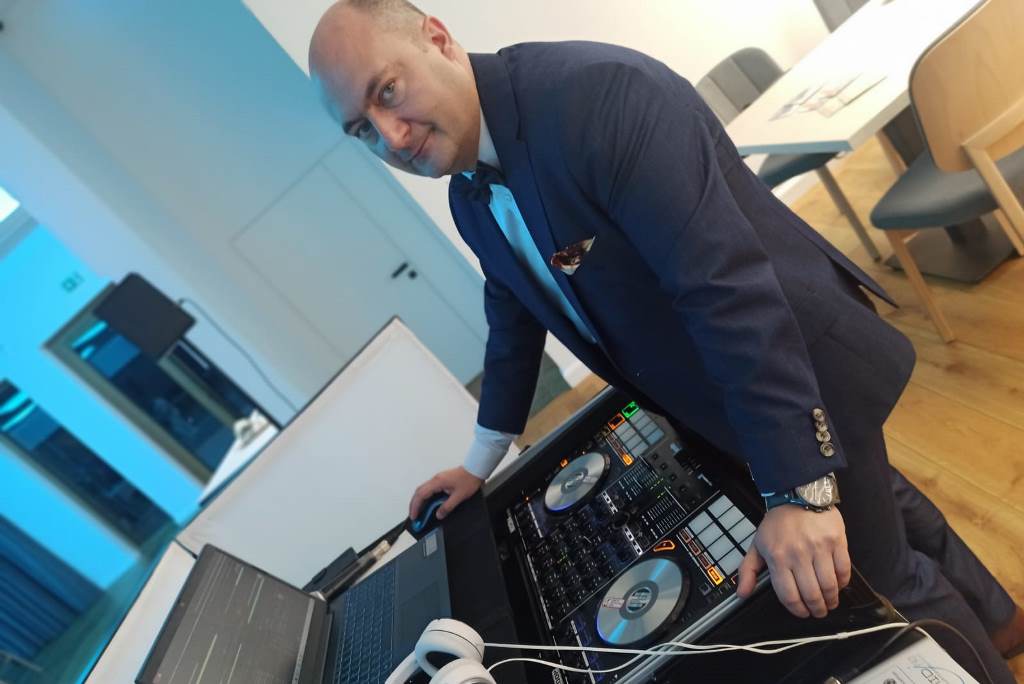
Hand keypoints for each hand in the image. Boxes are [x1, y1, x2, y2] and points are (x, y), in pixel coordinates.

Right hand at [409, 467, 482, 520]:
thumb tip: (439, 514)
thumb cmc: (469, 479)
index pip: (421, 495)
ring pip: (423, 490)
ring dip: (419, 501)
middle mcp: (435, 479)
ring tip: (419, 512)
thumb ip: (447, 507)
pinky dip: (425, 497)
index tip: (414, 516)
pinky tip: (427, 504)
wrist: (475, 469)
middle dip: (414, 504)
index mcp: (437, 482)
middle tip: (414, 515)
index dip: (415, 507)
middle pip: (418, 492)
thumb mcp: (459, 497)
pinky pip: (429, 489)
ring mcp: (438, 479)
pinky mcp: (441, 480)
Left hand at [735, 505, 851, 617]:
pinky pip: (843, 570)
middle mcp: (798, 554)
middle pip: (811, 594)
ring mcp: (819, 548)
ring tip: (829, 603)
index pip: (788, 595)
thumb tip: (742, 594)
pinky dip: (842, 583)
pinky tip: (838, 585)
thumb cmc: (778, 522)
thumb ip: (748, 570)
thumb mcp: (757, 544)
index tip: (802, 613)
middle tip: (818, 612)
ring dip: (831, 600)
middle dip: (816, 609)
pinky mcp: (837, 541)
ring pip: (829, 586)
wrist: (797, 494)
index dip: (797, 610)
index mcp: (777, 557)